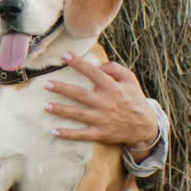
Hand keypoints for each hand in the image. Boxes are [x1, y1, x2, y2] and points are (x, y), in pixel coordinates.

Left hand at [43, 54, 158, 157]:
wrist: (145, 126)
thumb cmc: (134, 99)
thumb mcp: (130, 80)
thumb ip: (115, 69)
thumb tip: (97, 66)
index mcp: (111, 88)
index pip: (92, 73)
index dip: (78, 63)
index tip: (64, 56)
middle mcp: (105, 103)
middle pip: (79, 94)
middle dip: (62, 88)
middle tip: (47, 84)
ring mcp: (102, 119)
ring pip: (77, 114)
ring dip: (61, 110)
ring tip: (45, 106)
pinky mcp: (101, 133)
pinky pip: (82, 134)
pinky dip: (68, 134)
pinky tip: (54, 131)